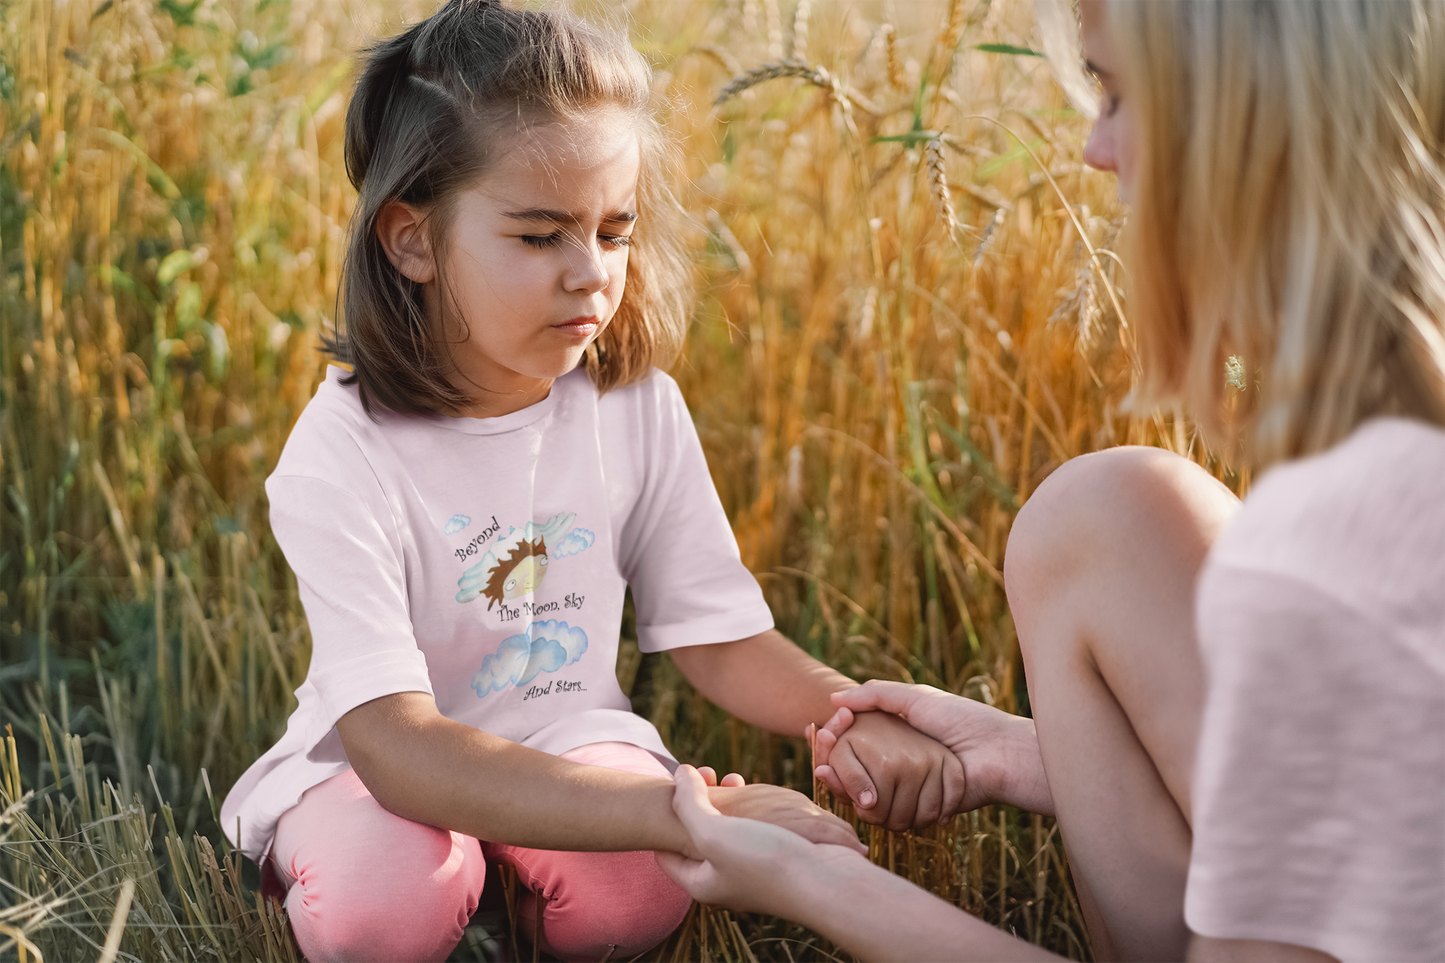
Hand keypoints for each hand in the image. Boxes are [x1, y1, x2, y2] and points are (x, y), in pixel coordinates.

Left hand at [656, 766, 869, 914]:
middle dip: (699, 801)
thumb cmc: (765, 862)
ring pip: (728, 829)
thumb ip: (688, 802)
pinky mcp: (777, 859)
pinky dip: (752, 808)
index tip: (677, 784)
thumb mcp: (712, 832)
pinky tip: (761, 792)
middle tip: (711, 774)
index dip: (665, 815)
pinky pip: (755, 830)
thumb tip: (680, 774)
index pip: (666, 852)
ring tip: (735, 777)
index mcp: (701, 882)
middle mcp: (724, 879)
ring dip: (727, 801)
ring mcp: (752, 869)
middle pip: (699, 837)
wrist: (827, 881)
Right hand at [814, 681, 1052, 815]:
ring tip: (828, 776)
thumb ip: (876, 696)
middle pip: (856, 770)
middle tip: (819, 761)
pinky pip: (886, 812)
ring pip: (865, 793)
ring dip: (845, 787)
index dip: (835, 739)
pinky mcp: (917, 811)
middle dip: (834, 766)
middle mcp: (900, 765)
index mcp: (898, 738)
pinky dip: (867, 804)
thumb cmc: (962, 721)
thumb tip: (834, 699)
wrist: (996, 755)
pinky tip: (852, 796)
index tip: (820, 731)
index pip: (856, 741)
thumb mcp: (915, 699)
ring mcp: (908, 790)